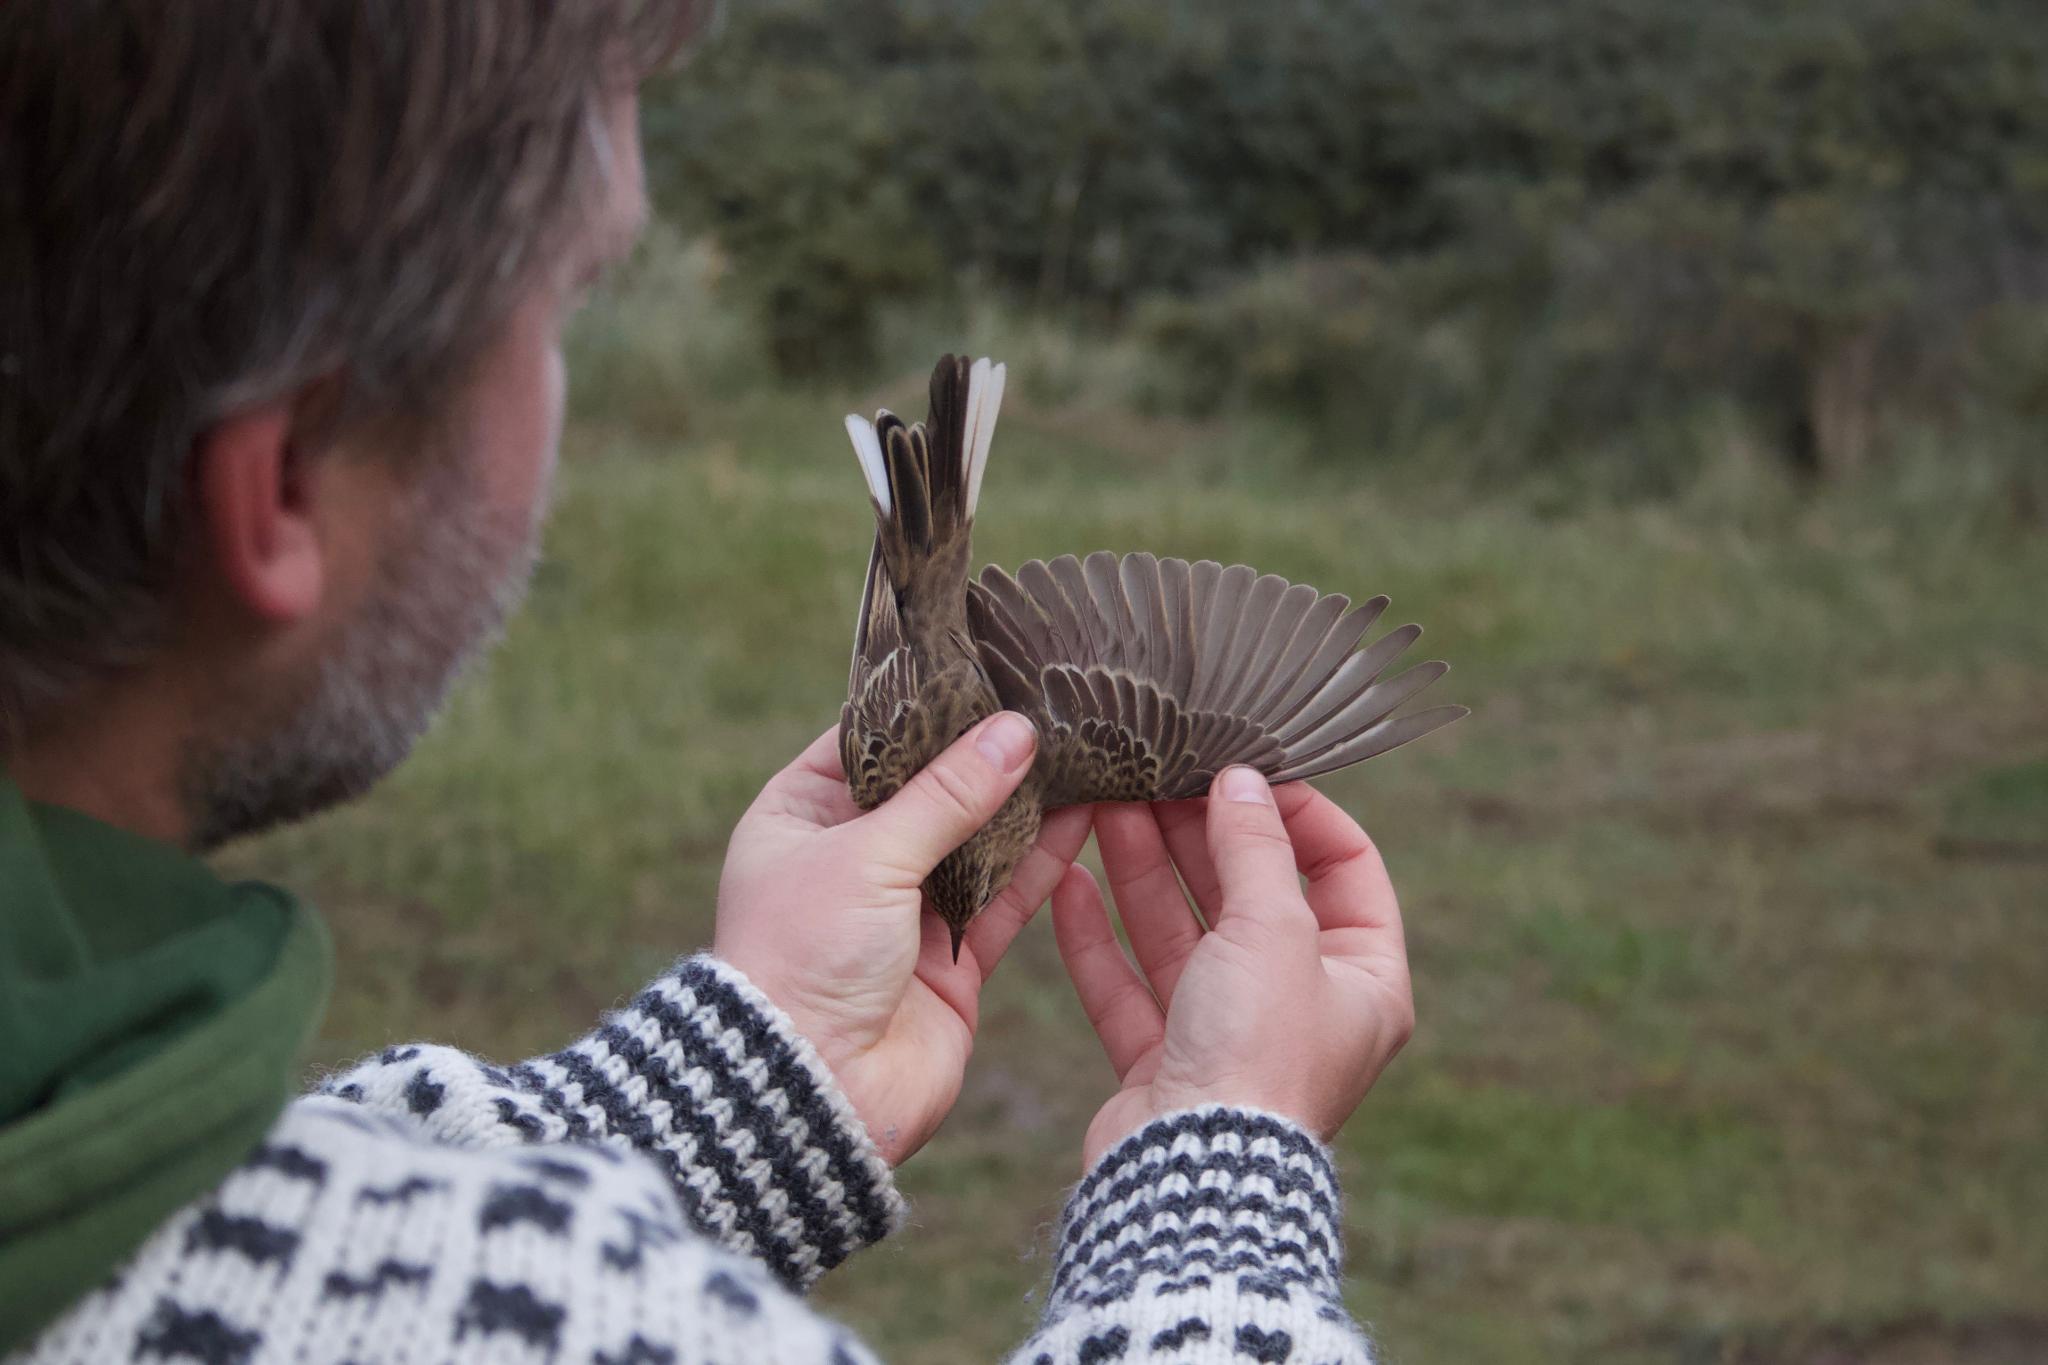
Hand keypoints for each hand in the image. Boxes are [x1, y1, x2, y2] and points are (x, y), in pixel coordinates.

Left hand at [714, 715, 1090, 1165]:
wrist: (812, 1091)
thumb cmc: (804, 958)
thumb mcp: (868, 856)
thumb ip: (948, 794)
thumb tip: (1017, 731)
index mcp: (800, 817)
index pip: (868, 741)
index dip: (926, 708)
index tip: (987, 667)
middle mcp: (851, 858)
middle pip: (931, 788)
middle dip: (988, 754)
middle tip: (1054, 703)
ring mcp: (903, 910)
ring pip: (977, 839)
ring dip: (1028, 803)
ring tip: (1087, 750)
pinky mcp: (951, 958)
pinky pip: (1005, 895)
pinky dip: (1042, 861)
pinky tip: (1089, 816)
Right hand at [1052, 766, 1413, 1167]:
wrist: (1192, 1175)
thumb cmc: (1257, 1057)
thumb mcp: (1274, 929)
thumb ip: (1255, 848)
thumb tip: (1243, 781)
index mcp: (1362, 979)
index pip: (1346, 869)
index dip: (1300, 813)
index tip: (1248, 769)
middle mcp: (1301, 1006)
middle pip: (1251, 895)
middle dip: (1201, 834)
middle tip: (1156, 778)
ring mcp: (1230, 1035)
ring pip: (1185, 934)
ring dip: (1145, 870)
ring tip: (1105, 805)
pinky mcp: (1165, 1062)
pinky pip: (1131, 985)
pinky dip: (1100, 937)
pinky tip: (1068, 882)